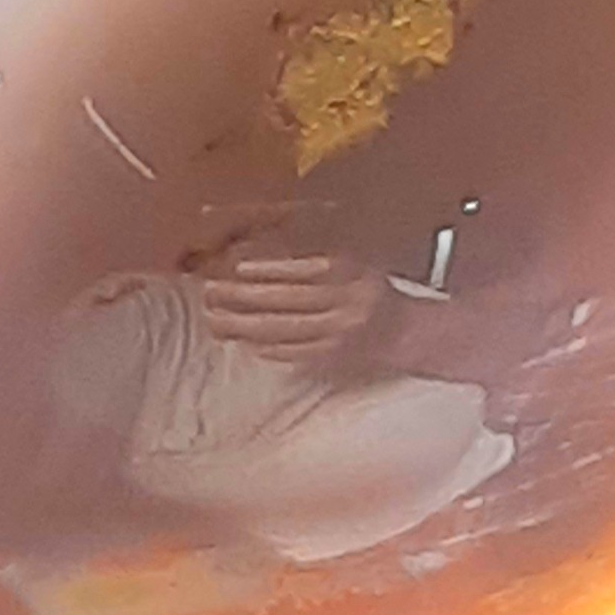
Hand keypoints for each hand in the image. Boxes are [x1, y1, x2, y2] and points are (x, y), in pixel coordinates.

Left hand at [199, 254, 387, 366]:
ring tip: (215, 320)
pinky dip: (266, 348)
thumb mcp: (350, 263)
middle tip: (210, 292)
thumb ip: (311, 259)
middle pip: (287, 301)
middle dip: (244, 298)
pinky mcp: (334, 359)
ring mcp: (339, 334)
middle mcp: (346, 303)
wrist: (404, 332)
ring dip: (244, 326)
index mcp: (351, 272)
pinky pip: (293, 353)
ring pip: (284, 331)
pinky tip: (244, 341)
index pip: (304, 270)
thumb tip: (258, 255)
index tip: (236, 267)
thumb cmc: (367, 289)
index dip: (269, 269)